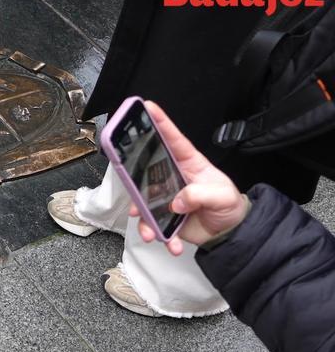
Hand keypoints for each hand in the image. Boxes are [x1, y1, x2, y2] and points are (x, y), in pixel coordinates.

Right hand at [129, 101, 248, 255]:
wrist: (229, 233)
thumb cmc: (229, 206)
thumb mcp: (223, 196)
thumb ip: (201, 194)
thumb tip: (177, 201)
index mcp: (189, 163)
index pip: (173, 139)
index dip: (160, 122)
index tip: (147, 107)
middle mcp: (172, 177)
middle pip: (146, 168)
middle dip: (132, 172)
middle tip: (123, 172)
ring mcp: (166, 197)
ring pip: (142, 201)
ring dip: (144, 218)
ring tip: (152, 232)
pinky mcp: (163, 217)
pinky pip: (151, 224)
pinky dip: (158, 236)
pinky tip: (172, 245)